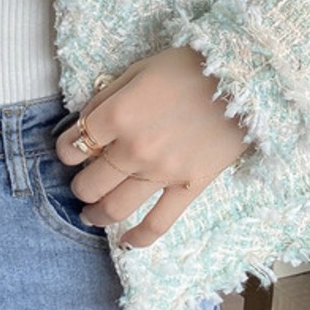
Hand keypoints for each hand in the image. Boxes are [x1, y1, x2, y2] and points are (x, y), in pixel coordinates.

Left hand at [55, 46, 252, 247]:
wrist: (243, 79)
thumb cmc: (189, 67)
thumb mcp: (140, 70)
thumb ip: (108, 97)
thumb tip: (87, 121)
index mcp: (118, 115)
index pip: (73, 146)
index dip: (66, 150)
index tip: (71, 151)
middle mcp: (133, 149)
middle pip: (89, 184)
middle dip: (80, 187)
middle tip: (83, 184)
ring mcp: (161, 173)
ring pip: (114, 209)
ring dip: (96, 215)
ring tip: (92, 215)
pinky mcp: (188, 188)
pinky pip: (158, 224)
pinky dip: (138, 238)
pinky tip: (126, 242)